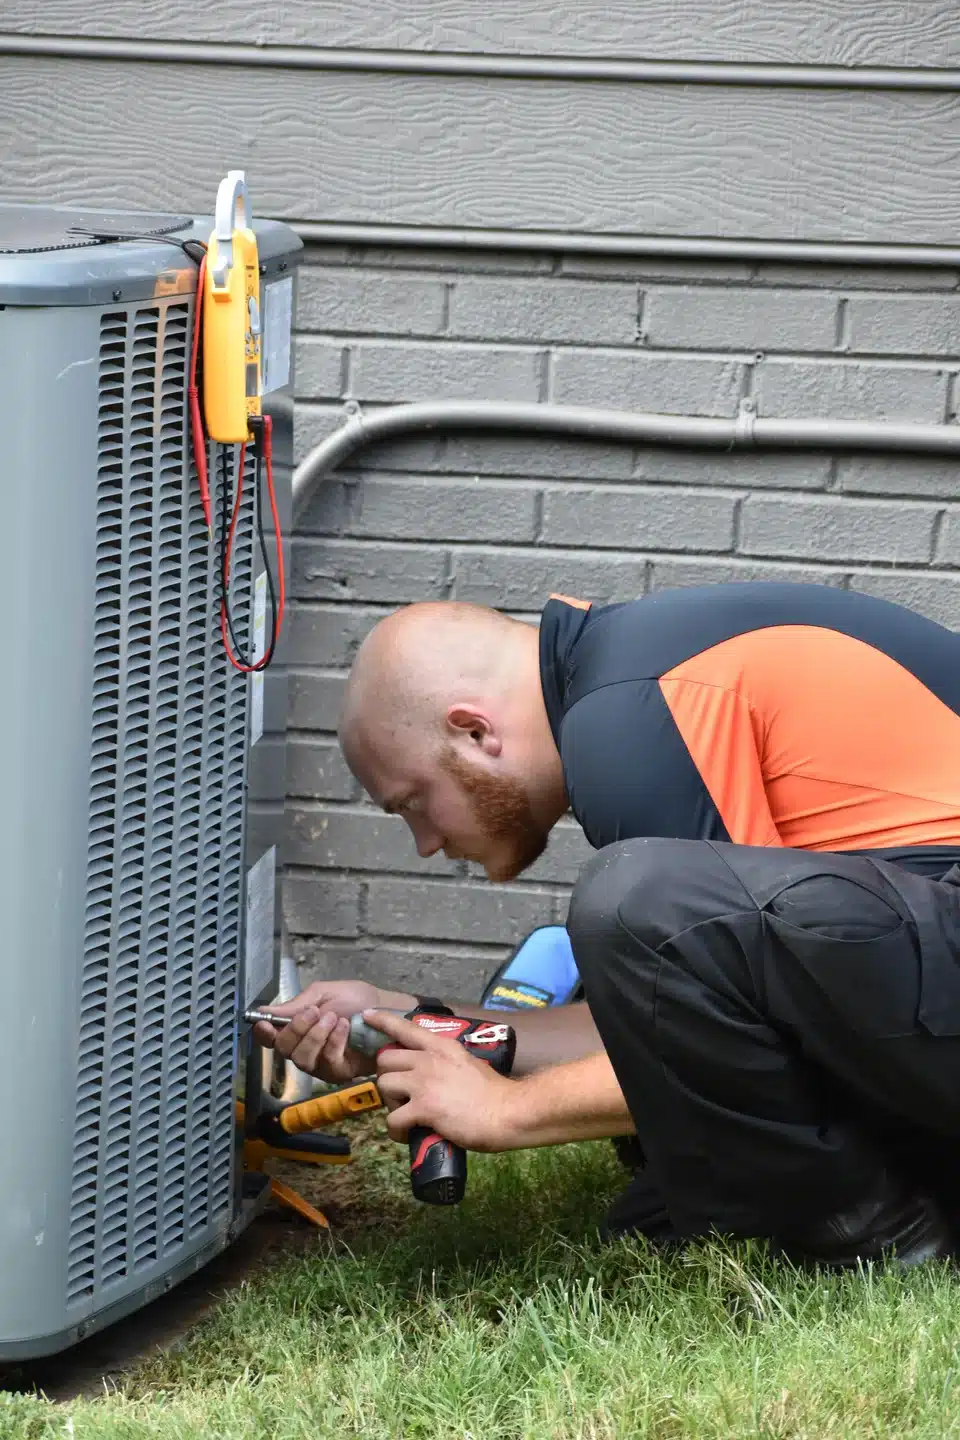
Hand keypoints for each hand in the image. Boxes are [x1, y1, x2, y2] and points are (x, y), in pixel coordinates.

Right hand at [252, 979, 405, 1083]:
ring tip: (333, 1018)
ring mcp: (320, 1063)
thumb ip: (296, 1004)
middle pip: (284, 1049)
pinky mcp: (338, 1073)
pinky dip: (333, 1042)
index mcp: (297, 1029)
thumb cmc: (356, 1000)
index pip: (270, 1038)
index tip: (264, 1023)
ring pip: (302, 1059)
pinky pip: (327, 1061)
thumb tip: (263, 1010)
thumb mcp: (324, 993)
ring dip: (316, 1036)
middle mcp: (304, 1049)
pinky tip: (344, 1028)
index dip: (263, 1033)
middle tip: (315, 1012)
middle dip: (297, 1028)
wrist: (387, 1010)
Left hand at [366, 1009, 517, 1152]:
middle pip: (385, 1060)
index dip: (383, 1021)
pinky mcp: (423, 1108)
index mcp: (441, 1047)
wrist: (507, 1112)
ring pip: (384, 1086)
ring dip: (390, 1103)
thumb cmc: (493, 1093)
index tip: (367, 1016)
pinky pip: (393, 1120)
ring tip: (406, 1113)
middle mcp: (429, 1059)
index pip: (405, 1027)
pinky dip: (396, 1130)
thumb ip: (446, 1063)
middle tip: (401, 1094)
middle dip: (388, 1077)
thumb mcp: (467, 1064)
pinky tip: (408, 1133)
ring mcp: (424, 1083)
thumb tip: (433, 1075)